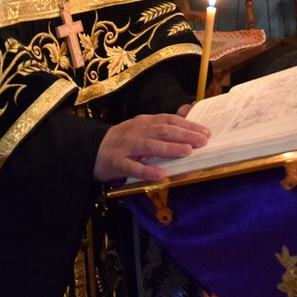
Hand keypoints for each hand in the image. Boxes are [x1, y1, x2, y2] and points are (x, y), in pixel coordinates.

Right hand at [93, 113, 209, 183]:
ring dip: (170, 148)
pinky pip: (133, 167)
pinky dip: (147, 171)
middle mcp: (137, 131)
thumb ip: (160, 128)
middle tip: (203, 141)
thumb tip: (187, 127)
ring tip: (188, 151)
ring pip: (150, 146)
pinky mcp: (117, 163)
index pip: (169, 120)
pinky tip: (161, 175)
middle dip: (185, 135)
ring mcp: (126, 147)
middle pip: (163, 131)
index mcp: (144, 122)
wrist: (91, 150)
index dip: (188, 125)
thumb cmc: (122, 141)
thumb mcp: (141, 129)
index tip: (206, 131)